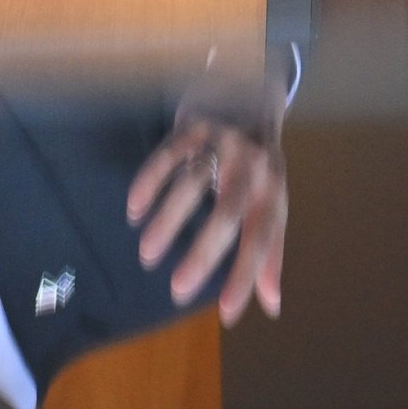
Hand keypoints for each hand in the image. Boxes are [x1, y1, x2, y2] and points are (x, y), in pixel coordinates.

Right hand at [125, 112, 286, 321]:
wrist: (251, 94)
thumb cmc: (259, 167)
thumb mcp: (272, 204)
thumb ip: (271, 254)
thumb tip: (272, 307)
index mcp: (273, 191)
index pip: (263, 239)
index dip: (247, 276)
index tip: (227, 314)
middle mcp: (252, 166)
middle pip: (227, 214)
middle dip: (202, 254)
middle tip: (178, 291)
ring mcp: (223, 142)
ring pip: (193, 184)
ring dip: (167, 222)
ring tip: (148, 256)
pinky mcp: (195, 125)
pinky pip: (168, 154)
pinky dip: (149, 183)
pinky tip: (134, 212)